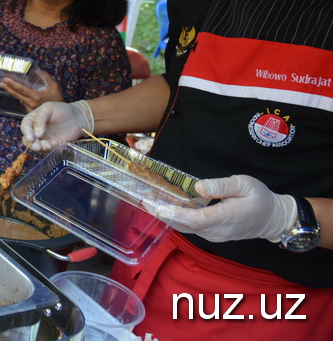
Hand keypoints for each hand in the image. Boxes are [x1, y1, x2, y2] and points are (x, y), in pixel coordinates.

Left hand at [0, 70, 61, 111]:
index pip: (21, 89)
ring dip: (12, 92)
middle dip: (8, 88)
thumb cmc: (57, 99)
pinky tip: (16, 92)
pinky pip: (23, 103)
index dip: (12, 84)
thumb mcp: (54, 86)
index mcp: (36, 96)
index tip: (6, 79)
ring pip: (19, 99)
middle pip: (17, 95)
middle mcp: (31, 103)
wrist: (60, 113)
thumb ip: (47, 77)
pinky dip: (20, 97)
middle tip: (1, 82)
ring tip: (6, 85)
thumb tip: (40, 70)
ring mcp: (30, 108)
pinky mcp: (31, 112)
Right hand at [20, 100, 93, 151]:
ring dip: (40, 148)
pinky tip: (55, 144)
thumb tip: (37, 133)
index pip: (25, 127)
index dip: (26, 132)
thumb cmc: (62, 110)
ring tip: (48, 145)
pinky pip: (46, 151)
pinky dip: (49, 150)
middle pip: (27, 139)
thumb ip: (41, 118)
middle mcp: (35, 131)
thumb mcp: (49, 108)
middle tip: (38, 146)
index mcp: (32, 120)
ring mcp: (43, 139)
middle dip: (31, 144)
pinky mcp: (51, 146)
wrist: (77, 118)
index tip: (32, 138)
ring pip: (36, 146)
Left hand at [150, 175, 296, 242]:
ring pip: (187, 229)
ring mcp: (215, 235)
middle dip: (165, 215)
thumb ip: (222, 186)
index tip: (159, 207)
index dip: (177, 214)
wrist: (272, 219)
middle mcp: (218, 231)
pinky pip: (192, 229)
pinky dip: (177, 219)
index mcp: (227, 217)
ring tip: (151, 202)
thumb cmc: (260, 198)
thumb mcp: (245, 184)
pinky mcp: (212, 235)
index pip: (197, 219)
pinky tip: (167, 208)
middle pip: (187, 226)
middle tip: (146, 201)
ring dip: (168, 217)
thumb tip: (199, 187)